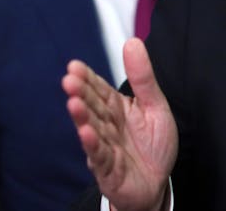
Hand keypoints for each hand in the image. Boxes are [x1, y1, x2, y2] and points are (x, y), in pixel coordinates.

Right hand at [62, 38, 177, 210]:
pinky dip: (93, 145)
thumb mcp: (155, 106)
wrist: (157, 183)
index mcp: (117, 108)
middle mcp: (107, 126)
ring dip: (82, 117)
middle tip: (69, 80)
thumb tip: (133, 42)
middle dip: (80, 94)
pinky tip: (86, 133)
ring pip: (92, 130)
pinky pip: (100, 156)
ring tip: (73, 103)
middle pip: (92, 107)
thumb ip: (143, 78)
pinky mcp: (108, 169)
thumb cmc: (153, 144)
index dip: (88, 78)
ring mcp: (105, 147)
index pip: (99, 90)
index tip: (74, 65)